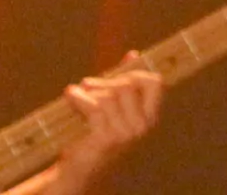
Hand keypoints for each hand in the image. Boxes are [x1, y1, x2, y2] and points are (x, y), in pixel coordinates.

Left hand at [46, 65, 161, 193]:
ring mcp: (126, 133)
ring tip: (76, 94)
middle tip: (87, 84)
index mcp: (150, 118)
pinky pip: (95, 106)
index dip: (136, 73)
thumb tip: (133, 54)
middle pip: (128, 85)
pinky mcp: (107, 138)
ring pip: (110, 95)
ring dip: (88, 91)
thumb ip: (125, 82)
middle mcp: (142, 126)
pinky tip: (70, 97)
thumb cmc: (95, 137)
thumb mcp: (114, 109)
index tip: (117, 76)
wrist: (78, 172)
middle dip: (105, 81)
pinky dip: (79, 98)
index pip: (155, 83)